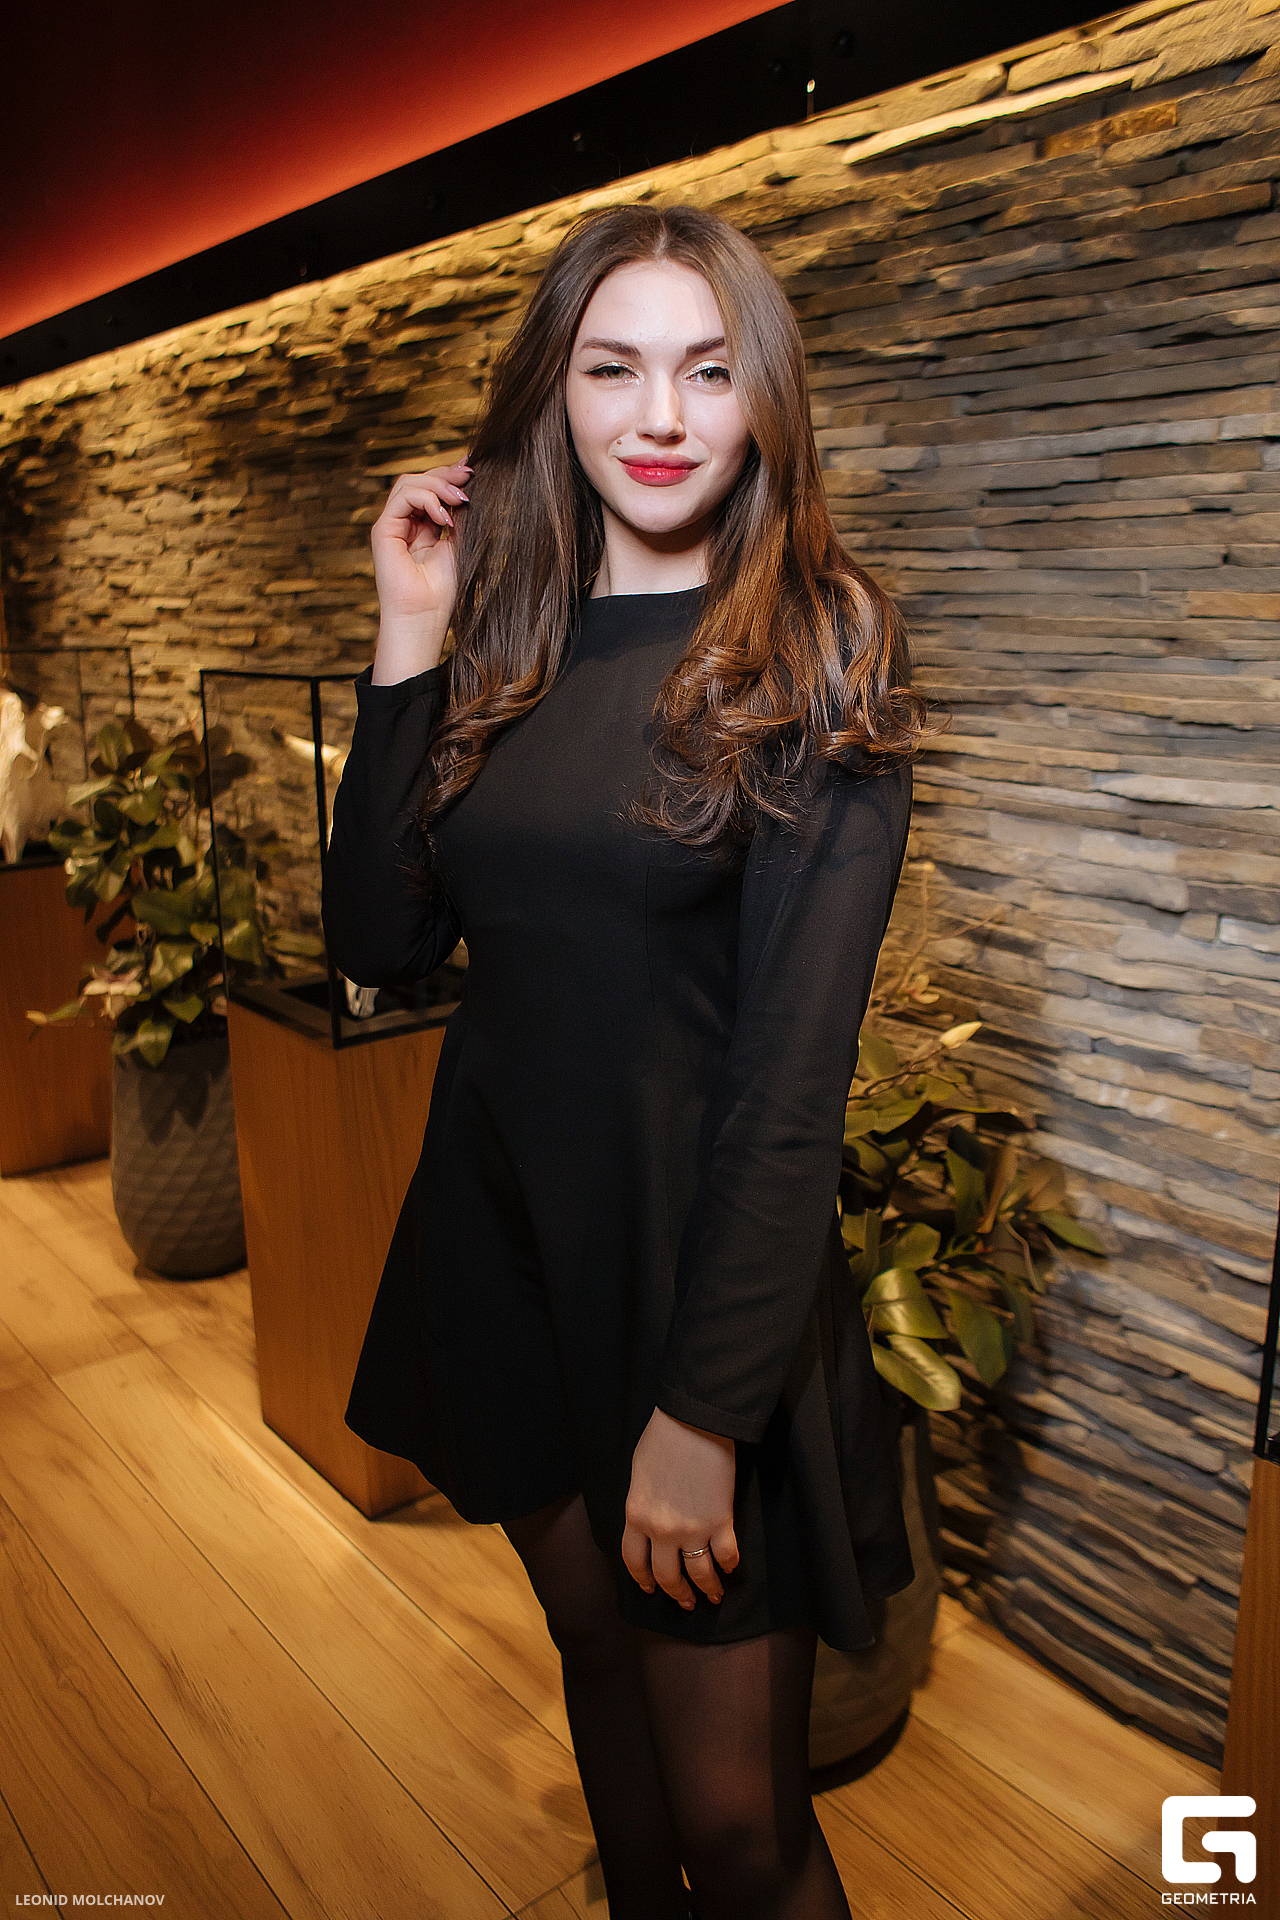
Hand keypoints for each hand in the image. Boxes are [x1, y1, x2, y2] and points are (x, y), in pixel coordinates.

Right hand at [370, 462, 470, 681]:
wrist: (424, 618)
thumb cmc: (442, 591)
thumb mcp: (460, 544)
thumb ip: (461, 517)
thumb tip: (471, 487)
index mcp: (422, 527)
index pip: (432, 489)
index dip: (450, 475)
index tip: (475, 469)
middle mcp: (404, 523)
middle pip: (420, 481)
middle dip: (446, 474)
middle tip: (470, 477)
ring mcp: (392, 526)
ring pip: (409, 484)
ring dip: (438, 484)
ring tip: (460, 499)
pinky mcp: (383, 530)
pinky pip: (403, 498)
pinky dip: (427, 499)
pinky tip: (445, 517)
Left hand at [622, 1408, 738, 1610]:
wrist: (693, 1422)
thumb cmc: (663, 1439)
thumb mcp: (639, 1474)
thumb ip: (642, 1504)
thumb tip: (649, 1520)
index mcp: (636, 1516)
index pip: (634, 1561)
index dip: (643, 1579)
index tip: (650, 1588)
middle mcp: (661, 1531)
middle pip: (667, 1576)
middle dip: (677, 1594)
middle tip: (685, 1602)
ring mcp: (692, 1529)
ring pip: (699, 1574)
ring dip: (707, 1589)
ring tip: (713, 1597)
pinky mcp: (720, 1521)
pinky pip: (726, 1555)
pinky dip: (729, 1565)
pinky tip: (730, 1568)